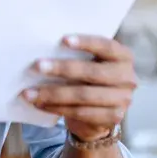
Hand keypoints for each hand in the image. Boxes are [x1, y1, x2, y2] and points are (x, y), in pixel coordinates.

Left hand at [23, 34, 137, 140]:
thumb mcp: (88, 64)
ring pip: (83, 96)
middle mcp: (128, 77)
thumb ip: (76, 56)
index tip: (63, 40)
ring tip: (29, 92)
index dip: (86, 42)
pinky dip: (56, 108)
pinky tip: (39, 104)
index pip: (107, 46)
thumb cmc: (87, 80)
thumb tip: (41, 49)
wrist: (97, 114)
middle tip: (37, 66)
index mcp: (123, 57)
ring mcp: (123, 99)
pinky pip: (80, 112)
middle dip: (62, 69)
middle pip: (92, 73)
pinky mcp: (113, 117)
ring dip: (52, 94)